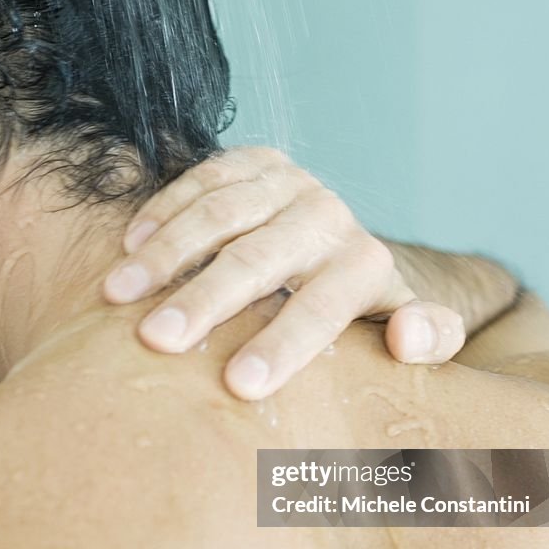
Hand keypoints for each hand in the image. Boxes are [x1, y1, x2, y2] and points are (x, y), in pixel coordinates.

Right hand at [103, 147, 465, 398]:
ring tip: (118, 296)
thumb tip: (407, 338)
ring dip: (166, 255)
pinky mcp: (254, 162)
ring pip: (220, 213)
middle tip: (157, 342)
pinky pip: (202, 178)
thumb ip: (430, 338)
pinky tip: (128, 248)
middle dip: (206, 301)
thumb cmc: (360, 306)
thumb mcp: (405, 324)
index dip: (283, 346)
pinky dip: (163, 211)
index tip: (237, 386)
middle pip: (259, 259)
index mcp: (365, 264)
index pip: (321, 308)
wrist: (341, 240)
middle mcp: (328, 215)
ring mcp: (288, 182)